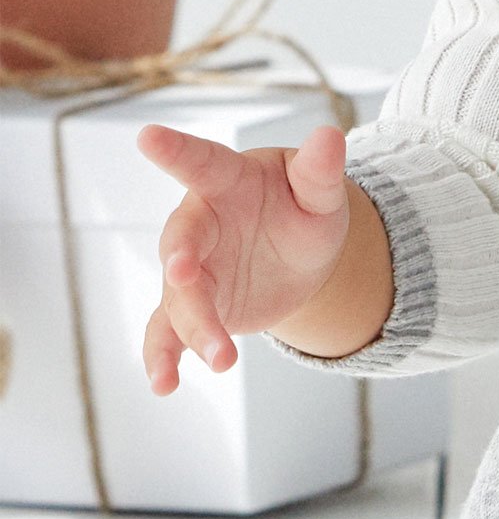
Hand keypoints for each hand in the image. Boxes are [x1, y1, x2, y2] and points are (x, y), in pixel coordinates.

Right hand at [135, 121, 352, 395]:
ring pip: (180, 297)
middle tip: (185, 273)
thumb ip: (320, 170)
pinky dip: (163, 357)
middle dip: (181, 259)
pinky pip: (169, 332)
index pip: (201, 162)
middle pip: (183, 242)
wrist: (301, 258)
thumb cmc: (305, 209)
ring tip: (223, 359)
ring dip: (196, 326)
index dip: (176, 150)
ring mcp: (191, 269)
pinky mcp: (191, 308)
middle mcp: (199, 223)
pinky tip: (164, 384)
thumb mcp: (321, 193)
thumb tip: (330, 134)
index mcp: (228, 182)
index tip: (147, 136)